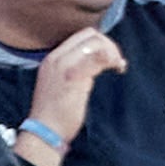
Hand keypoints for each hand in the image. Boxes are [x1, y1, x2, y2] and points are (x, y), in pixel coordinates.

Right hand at [26, 26, 127, 150]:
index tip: (111, 58)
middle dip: (109, 45)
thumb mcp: (62, 83)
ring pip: (94, 44)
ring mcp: (63, 66)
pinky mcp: (74, 77)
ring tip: (119, 67)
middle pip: (89, 36)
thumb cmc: (56, 112)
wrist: (45, 130)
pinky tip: (118, 69)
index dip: (101, 42)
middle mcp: (56, 58)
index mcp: (52, 58)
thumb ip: (75, 69)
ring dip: (112, 53)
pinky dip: (111, 59)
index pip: (81, 35)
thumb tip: (96, 60)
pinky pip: (96, 59)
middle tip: (117, 63)